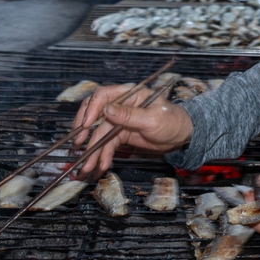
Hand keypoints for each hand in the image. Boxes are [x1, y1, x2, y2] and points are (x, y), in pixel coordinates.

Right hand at [71, 83, 192, 179]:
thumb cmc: (171, 121)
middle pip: (95, 115)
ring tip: (87, 165)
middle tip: (78, 145)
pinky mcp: (120, 134)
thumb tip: (106, 110)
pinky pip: (107, 144)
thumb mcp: (152, 119)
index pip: (103, 95)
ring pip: (99, 133)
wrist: (181, 136)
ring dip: (92, 150)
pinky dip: (102, 155)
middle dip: (85, 131)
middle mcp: (120, 105)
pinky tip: (100, 165)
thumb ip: (129, 115)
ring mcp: (119, 120)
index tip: (86, 125)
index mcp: (129, 94)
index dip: (91, 109)